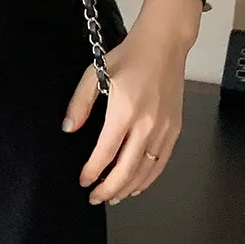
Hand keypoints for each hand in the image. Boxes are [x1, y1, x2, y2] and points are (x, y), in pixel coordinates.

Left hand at [62, 0, 195, 203]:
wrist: (164, 45)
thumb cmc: (128, 57)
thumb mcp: (94, 73)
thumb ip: (80, 104)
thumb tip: (69, 129)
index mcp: (125, 111)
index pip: (105, 153)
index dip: (93, 172)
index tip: (82, 181)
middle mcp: (147, 125)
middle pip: (127, 170)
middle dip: (108, 188)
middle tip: (94, 198)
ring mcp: (164, 129)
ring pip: (145, 171)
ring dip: (128, 188)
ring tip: (112, 197)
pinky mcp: (175, 129)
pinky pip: (161, 162)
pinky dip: (148, 178)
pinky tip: (136, 185)